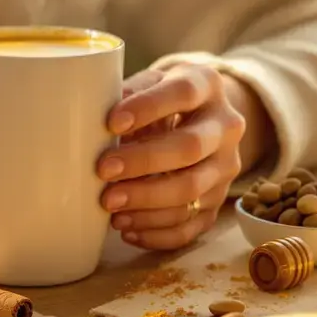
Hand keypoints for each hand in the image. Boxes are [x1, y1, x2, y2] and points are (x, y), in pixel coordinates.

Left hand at [97, 65, 246, 249]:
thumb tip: (90, 113)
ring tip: (109, 205)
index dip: (147, 107)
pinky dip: (157, 232)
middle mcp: (226, 127)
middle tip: (103, 170)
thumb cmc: (162, 99)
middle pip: (190, 147)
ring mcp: (226, 168)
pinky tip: (127, 228)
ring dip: (146, 202)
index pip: (183, 92)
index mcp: (208, 86)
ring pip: (192, 191)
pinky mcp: (218, 202)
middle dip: (143, 162)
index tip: (111, 123)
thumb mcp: (149, 83)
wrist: (199, 118)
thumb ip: (127, 94)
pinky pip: (192, 226)